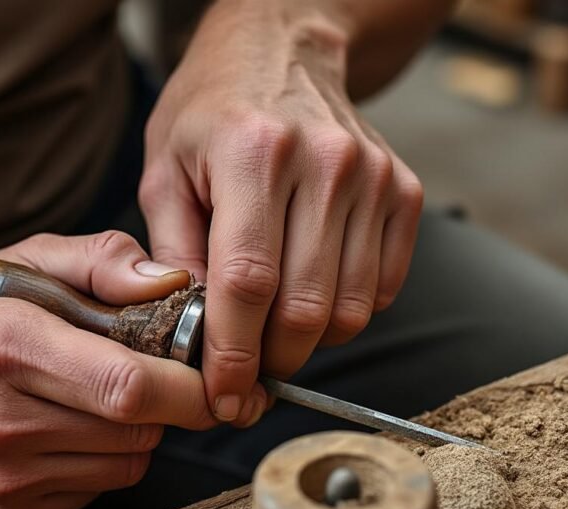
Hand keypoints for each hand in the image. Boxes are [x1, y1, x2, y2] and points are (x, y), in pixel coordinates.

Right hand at [0, 231, 214, 508]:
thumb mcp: (28, 260)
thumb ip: (105, 261)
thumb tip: (175, 284)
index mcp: (2, 346)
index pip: (126, 386)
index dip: (187, 386)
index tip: (209, 375)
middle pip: (135, 430)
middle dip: (163, 402)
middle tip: (142, 369)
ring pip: (125, 464)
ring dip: (133, 430)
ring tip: (94, 394)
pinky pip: (96, 489)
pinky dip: (101, 458)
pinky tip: (66, 425)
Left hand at [140, 0, 423, 425]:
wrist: (280, 51)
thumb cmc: (211, 112)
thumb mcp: (164, 169)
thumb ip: (172, 252)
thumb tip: (189, 331)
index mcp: (251, 153)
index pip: (247, 282)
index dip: (233, 354)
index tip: (223, 397)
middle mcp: (324, 163)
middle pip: (306, 307)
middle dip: (272, 360)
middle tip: (244, 374)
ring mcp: (373, 176)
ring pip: (350, 308)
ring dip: (308, 342)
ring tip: (271, 330)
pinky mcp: (403, 190)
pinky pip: (384, 287)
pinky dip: (346, 311)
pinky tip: (310, 293)